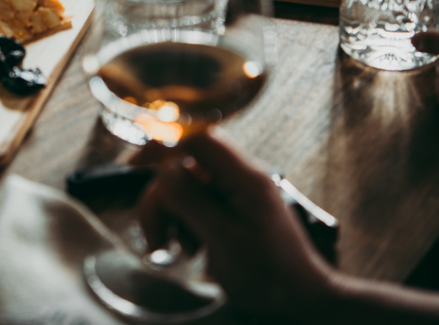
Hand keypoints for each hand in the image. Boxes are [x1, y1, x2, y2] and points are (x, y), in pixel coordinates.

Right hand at [130, 133, 336, 320]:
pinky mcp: (234, 209)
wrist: (302, 301)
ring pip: (186, 187)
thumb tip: (162, 172)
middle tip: (157, 237)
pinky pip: (198, 203)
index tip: (135, 165)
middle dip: (162, 199)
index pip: (197, 136)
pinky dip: (185, 223)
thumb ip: (190, 201)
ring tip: (175, 248)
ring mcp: (237, 193)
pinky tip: (191, 247)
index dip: (163, 143)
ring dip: (171, 215)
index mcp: (244, 177)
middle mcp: (241, 178)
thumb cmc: (271, 277)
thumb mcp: (222, 239)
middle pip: (184, 166)